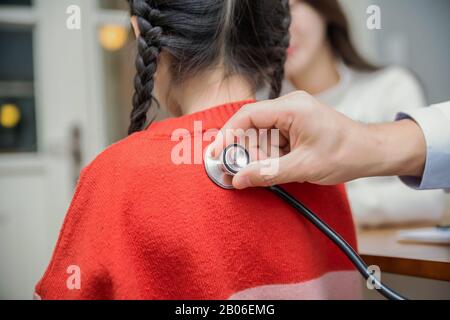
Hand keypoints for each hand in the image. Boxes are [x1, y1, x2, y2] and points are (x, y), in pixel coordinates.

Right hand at [210, 91, 425, 188]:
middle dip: (250, 152)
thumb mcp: (302, 167)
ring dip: (263, 156)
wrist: (369, 152)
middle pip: (252, 128)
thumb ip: (267, 173)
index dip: (227, 135)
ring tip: (282, 169)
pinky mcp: (294, 124)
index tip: (215, 153)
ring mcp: (292, 114)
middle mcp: (289, 105)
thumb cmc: (344, 154)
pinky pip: (272, 139)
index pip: (247, 116)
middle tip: (252, 174)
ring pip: (261, 136)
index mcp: (291, 108)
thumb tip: (238, 180)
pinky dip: (273, 155)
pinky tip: (286, 165)